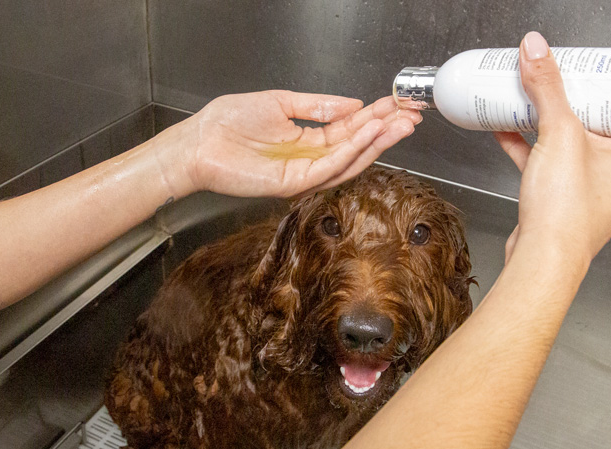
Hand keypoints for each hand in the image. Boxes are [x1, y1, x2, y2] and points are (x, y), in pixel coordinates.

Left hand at [150, 91, 420, 198]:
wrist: (199, 143)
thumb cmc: (229, 123)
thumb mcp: (280, 102)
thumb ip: (317, 106)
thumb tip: (351, 104)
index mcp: (307, 138)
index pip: (349, 129)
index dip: (375, 118)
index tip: (397, 106)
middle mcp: (309, 157)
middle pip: (356, 146)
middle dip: (385, 131)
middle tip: (411, 117)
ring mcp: (303, 172)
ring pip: (349, 160)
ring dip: (375, 142)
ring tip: (397, 125)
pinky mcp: (293, 183)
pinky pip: (328, 167)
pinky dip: (350, 152)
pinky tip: (366, 135)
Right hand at [495, 32, 610, 268]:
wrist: (542, 259)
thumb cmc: (567, 214)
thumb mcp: (558, 135)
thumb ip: (547, 89)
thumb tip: (538, 52)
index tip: (598, 71)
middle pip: (603, 124)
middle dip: (577, 102)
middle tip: (565, 80)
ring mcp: (598, 192)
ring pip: (576, 146)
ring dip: (553, 125)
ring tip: (534, 101)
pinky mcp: (570, 202)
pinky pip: (555, 165)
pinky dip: (536, 148)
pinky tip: (511, 131)